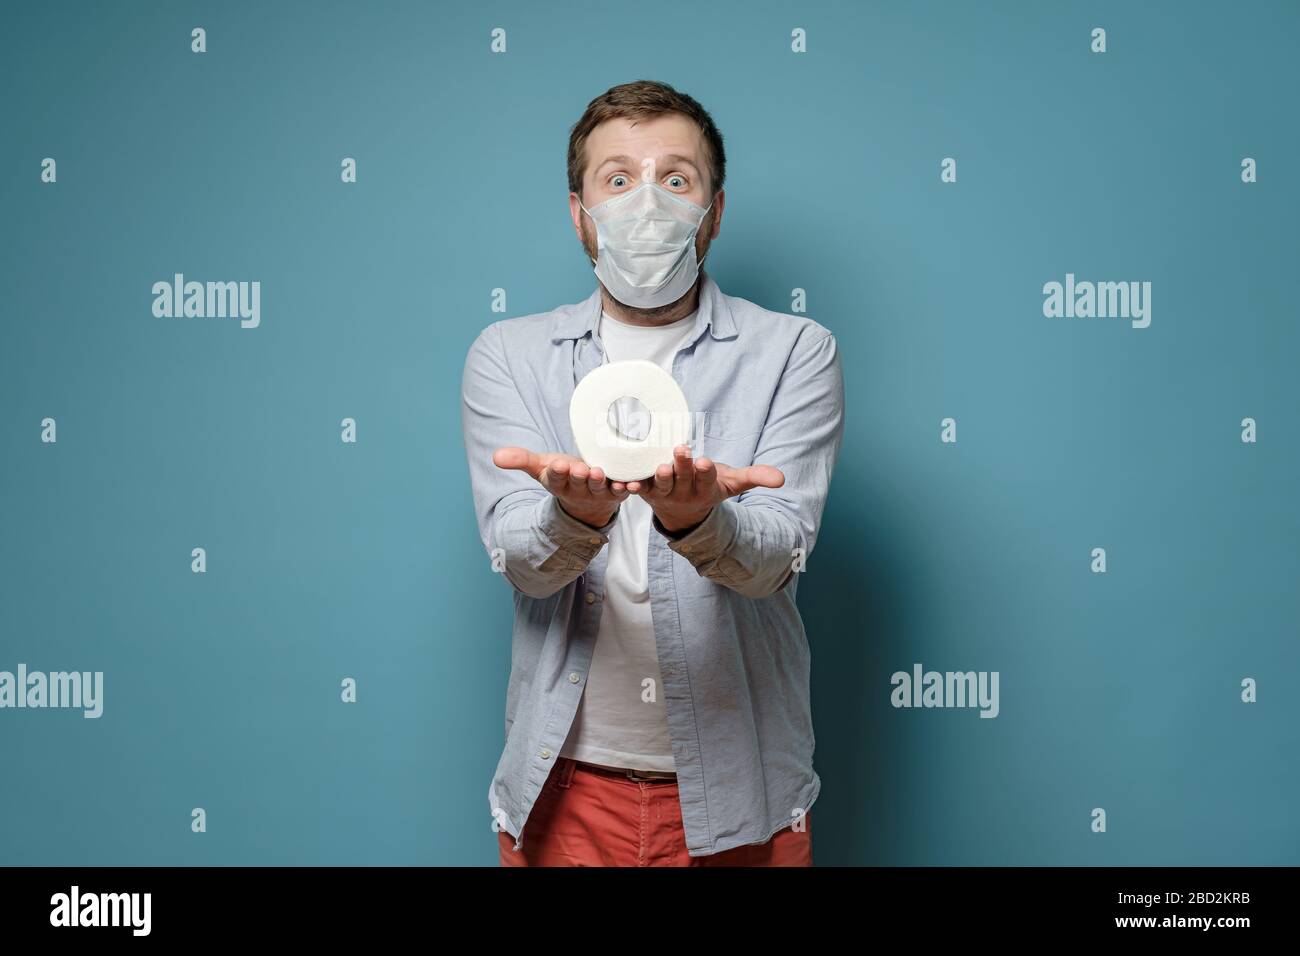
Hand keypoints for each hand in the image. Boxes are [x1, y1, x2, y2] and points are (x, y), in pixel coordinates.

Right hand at [493, 446, 630, 528]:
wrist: (588, 499)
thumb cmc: (564, 476)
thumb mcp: (541, 467)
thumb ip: (521, 460)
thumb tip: (495, 456)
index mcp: (559, 482)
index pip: (555, 479)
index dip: (556, 473)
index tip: (556, 465)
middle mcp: (578, 489)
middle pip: (578, 482)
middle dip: (578, 476)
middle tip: (579, 468)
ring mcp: (598, 492)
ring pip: (599, 487)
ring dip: (599, 481)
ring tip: (598, 472)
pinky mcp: (617, 493)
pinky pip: (623, 491)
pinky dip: (626, 488)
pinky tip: (628, 483)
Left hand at [628, 444, 784, 533]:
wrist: (683, 512)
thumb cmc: (708, 486)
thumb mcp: (732, 483)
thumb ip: (755, 477)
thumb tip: (782, 479)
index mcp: (706, 488)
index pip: (708, 479)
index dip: (706, 471)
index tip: (706, 462)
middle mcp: (685, 492)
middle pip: (683, 478)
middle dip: (682, 465)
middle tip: (681, 450)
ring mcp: (665, 493)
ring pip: (662, 485)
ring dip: (660, 476)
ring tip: (660, 466)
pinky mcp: (648, 492)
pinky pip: (639, 489)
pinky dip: (633, 485)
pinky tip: (626, 481)